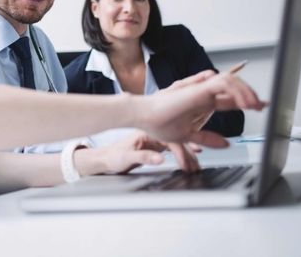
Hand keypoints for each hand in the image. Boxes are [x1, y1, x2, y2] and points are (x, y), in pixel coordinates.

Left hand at [84, 132, 202, 173]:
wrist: (104, 159)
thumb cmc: (112, 157)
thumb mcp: (127, 158)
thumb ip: (144, 158)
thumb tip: (160, 159)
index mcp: (146, 133)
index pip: (170, 140)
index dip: (180, 152)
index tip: (186, 165)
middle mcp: (152, 133)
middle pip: (176, 140)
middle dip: (188, 153)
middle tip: (196, 166)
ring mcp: (153, 139)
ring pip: (176, 144)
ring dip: (187, 154)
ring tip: (196, 165)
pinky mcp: (154, 145)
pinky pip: (172, 147)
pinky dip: (182, 153)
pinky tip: (190, 156)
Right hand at [137, 72, 264, 146]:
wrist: (144, 116)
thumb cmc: (158, 122)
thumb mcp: (187, 135)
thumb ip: (206, 138)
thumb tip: (225, 144)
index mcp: (201, 104)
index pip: (228, 100)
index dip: (245, 102)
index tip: (260, 106)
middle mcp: (203, 95)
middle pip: (233, 89)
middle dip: (250, 95)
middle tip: (262, 105)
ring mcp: (202, 90)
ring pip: (231, 82)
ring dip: (246, 92)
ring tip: (255, 105)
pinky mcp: (200, 88)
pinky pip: (225, 82)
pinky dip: (236, 90)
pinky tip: (244, 102)